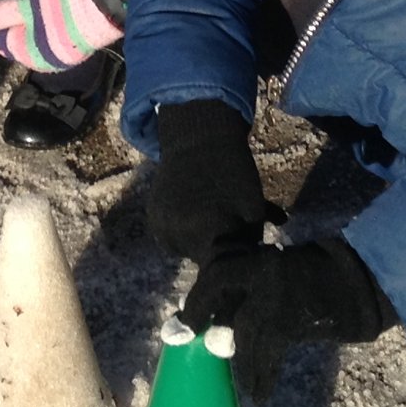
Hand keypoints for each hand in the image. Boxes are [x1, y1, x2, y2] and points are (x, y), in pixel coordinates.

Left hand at [0, 0, 121, 71]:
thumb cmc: (58, 11)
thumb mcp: (26, 6)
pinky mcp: (73, 56)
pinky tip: (48, 28)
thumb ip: (2, 13)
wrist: (99, 15)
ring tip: (27, 21)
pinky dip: (43, 38)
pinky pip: (50, 48)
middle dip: (10, 34)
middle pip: (16, 47)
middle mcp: (38, 63)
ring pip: (33, 49)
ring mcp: (57, 62)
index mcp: (23, 52)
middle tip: (6, 18)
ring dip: (27, 36)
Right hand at [146, 100, 280, 261]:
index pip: (219, 270)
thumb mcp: (254, 208)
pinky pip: (170, 234)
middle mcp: (174, 237)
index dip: (232, 268)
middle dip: (217, 249)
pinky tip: (194, 208)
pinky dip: (183, 228)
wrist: (198, 136)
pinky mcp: (151, 215)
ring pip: (186, 248)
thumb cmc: (232, 171)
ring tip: (212, 214)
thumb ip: (251, 241)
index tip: (242, 260)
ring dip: (200, 239)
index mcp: (203, 236)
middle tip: (231, 228)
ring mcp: (159, 226)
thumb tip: (251, 265)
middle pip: (202, 258)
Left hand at [181, 239, 397, 402]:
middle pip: (224, 299)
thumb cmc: (321, 274)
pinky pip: (267, 355)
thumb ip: (253, 283)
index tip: (188, 316)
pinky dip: (263, 377)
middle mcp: (263, 274)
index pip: (217, 271)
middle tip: (199, 343)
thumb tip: (221, 312)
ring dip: (243, 363)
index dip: (199, 295)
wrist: (358, 284)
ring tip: (245, 385)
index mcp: (259, 259)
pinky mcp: (288, 323)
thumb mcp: (280, 268)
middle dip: (207, 321)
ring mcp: (275, 299)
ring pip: (244, 334)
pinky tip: (260, 395)